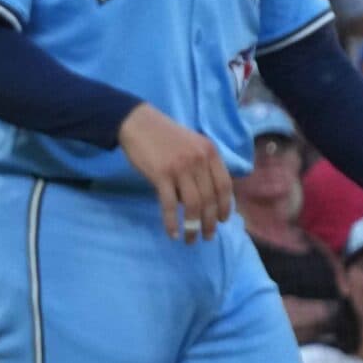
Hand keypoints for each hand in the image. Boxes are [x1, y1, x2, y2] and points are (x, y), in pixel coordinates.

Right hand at [119, 102, 231, 242]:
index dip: (224, 206)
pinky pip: (170, 204)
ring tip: (191, 239)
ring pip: (193, 204)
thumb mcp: (191, 145)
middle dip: (210, 222)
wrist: (137, 123)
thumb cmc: (163, 136)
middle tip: (207, 236)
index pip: (224, 185)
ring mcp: (180, 167)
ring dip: (194, 226)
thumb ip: (202, 165)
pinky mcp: (161, 174)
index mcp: (210, 152)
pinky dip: (172, 221)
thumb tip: (204, 196)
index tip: (222, 221)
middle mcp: (199, 160)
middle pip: (210, 198)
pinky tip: (172, 232)